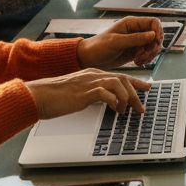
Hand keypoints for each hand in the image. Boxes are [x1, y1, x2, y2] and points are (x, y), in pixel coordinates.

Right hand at [25, 69, 149, 118]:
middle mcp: (93, 75)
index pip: (119, 75)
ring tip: (127, 111)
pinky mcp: (84, 92)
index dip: (135, 81)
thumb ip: (91, 93)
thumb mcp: (78, 93)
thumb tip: (104, 101)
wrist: (39, 95)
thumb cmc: (55, 97)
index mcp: (92, 74)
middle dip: (136, 93)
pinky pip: (106, 93)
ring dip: (126, 98)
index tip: (147, 87)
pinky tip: (115, 110)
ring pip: (117, 84)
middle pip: (122, 79)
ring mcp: (89, 82)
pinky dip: (114, 101)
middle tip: (141, 108)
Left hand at [78, 16, 163, 68]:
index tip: (156, 42)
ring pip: (153, 46)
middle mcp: (136, 31)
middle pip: (156, 35)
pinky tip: (137, 63)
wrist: (90, 59)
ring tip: (139, 60)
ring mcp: (136, 42)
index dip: (158, 31)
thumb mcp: (116, 42)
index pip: (153, 22)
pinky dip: (146, 59)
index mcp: (131, 23)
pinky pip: (148, 54)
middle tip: (145, 55)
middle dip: (154, 46)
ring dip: (150, 54)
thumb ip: (135, 38)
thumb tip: (153, 35)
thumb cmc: (99, 47)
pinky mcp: (135, 51)